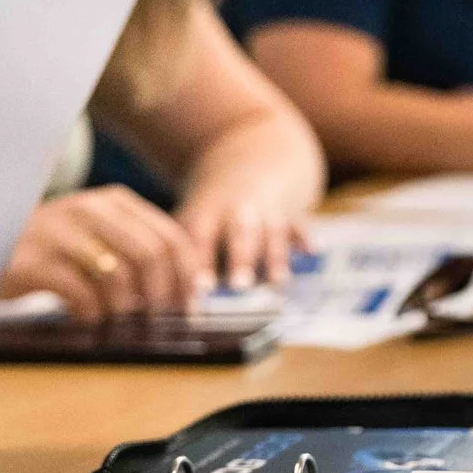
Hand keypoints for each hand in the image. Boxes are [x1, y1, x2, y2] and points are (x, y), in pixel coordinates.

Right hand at [0, 186, 205, 317]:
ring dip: (126, 308)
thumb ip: (137, 250)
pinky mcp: (34, 261)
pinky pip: (80, 293)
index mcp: (114, 201)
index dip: (185, 276)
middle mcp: (90, 209)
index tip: (188, 306)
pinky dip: (92, 314)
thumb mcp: (97, 235)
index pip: (170, 237)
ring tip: (120, 323)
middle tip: (158, 321)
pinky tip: (87, 320)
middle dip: (161, 295)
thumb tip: (189, 289)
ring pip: (118, 275)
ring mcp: (60, 233)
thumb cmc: (51, 249)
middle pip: (150, 255)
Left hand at [176, 181, 304, 292]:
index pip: (201, 239)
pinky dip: (304, 237)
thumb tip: (159, 303)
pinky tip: (313, 251)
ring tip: (277, 282)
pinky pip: (298, 225)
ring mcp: (265, 212)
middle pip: (239, 234)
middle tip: (239, 286)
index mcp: (205, 214)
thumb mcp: (189, 221)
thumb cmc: (208, 214)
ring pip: (271, 233)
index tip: (202, 288)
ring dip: (274, 257)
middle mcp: (237, 211)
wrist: (246, 170)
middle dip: (241, 260)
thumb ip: (179, 258)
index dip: (202, 262)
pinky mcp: (288, 216)